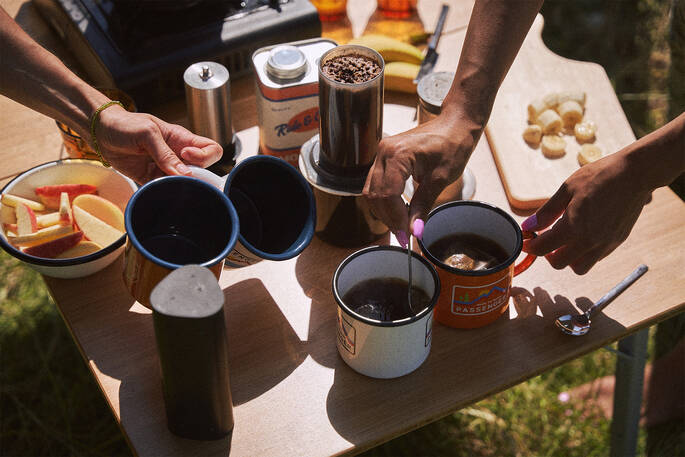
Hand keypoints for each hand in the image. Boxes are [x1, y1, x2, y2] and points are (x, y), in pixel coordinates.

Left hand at [94, 106, 222, 182]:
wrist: (100, 132)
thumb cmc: (125, 124)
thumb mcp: (147, 133)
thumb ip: (166, 154)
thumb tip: (185, 174)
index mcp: (182, 139)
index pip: (212, 149)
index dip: (205, 157)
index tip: (186, 156)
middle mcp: (178, 155)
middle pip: (202, 170)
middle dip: (194, 176)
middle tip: (174, 173)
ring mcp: (165, 168)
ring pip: (184, 183)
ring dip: (176, 186)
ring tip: (159, 179)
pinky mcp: (151, 178)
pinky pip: (164, 189)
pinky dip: (161, 191)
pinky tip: (152, 186)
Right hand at [363, 112, 479, 243]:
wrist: (455, 125)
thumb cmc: (452, 145)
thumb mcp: (440, 180)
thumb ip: (424, 206)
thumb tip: (414, 231)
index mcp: (397, 155)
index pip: (388, 195)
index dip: (395, 219)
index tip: (406, 237)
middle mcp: (384, 152)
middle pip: (375, 195)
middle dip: (388, 218)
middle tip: (403, 236)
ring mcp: (382, 153)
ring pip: (372, 191)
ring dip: (384, 211)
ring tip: (401, 226)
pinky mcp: (384, 157)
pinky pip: (376, 183)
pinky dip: (384, 200)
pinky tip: (398, 211)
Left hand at [521, 151, 650, 274]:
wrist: (634, 173)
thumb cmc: (600, 176)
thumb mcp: (567, 190)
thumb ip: (546, 212)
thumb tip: (529, 226)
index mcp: (574, 227)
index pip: (544, 249)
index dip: (530, 247)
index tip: (526, 241)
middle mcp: (590, 241)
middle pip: (560, 264)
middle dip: (547, 255)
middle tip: (545, 241)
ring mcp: (606, 244)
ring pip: (580, 267)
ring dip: (568, 259)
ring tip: (565, 240)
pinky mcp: (617, 242)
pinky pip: (595, 258)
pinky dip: (584, 253)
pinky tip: (583, 235)